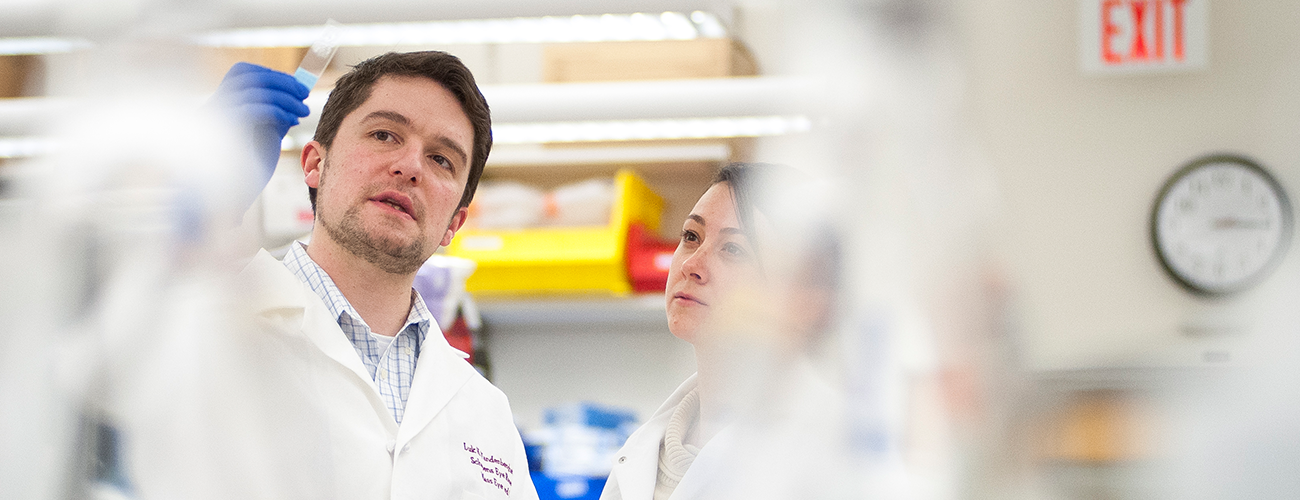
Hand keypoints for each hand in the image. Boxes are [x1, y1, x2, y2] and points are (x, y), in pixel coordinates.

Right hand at [209, 62, 310, 191]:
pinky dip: (277, 111)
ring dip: (284, 97)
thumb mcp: (262, 134)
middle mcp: (212, 107)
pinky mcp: (222, 131)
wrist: (224, 202)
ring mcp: (214, 118)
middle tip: (304, 95)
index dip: (270, 74)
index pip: (240, 72)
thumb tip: (295, 93)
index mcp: (218, 105)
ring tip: (303, 111)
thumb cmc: (245, 170)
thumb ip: (273, 112)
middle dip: (281, 81)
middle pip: (246, 75)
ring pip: (252, 89)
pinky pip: (252, 109)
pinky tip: (291, 121)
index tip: (295, 87)